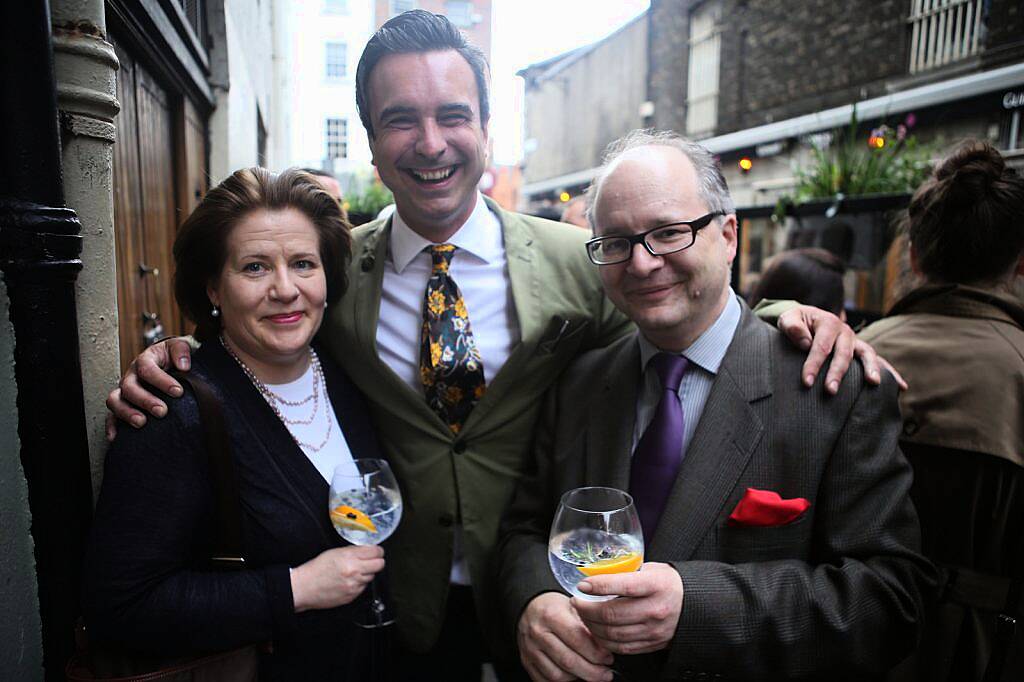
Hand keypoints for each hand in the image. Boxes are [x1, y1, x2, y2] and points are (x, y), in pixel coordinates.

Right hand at [105, 337, 194, 439]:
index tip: (178, 392)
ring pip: (115, 401)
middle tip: (162, 411)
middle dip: (145, 400)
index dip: (161, 381)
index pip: (147, 369)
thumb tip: (184, 366)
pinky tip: (116, 437)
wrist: (169, 362)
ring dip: (127, 413)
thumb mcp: (178, 347)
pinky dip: (111, 426)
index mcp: (145, 360)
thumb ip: (182, 351)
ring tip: (141, 422)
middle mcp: (131, 376)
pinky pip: (111, 415)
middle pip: (130, 387)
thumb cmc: (173, 357)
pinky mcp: (123, 404)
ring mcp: (125, 391)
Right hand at [290, 545, 384, 611]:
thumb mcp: (335, 552)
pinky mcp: (352, 596)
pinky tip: (348, 581)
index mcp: (349, 558)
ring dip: (367, 573)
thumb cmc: (316, 569)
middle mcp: (354, 572)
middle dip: (377, 561)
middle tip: (371, 560)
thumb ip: (353, 551)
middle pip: (380, 565)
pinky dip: (359, 583)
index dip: (377, 551)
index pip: (376, 552)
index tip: (376, 551)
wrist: (305, 587)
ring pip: (372, 576)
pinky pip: (363, 587)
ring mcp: (354, 585)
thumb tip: (367, 550)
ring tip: (354, 571)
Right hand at [517, 592, 613, 681]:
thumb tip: (605, 648)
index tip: (608, 658)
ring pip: (557, 674)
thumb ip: (588, 626)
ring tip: (591, 674)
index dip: (596, 652)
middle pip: (568, 661)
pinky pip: (544, 680)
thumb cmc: (554, 608)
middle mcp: (538, 633)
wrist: (529, 608)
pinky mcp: (526, 660)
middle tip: (605, 673)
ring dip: (578, 678)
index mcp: (551, 615)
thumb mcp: (573, 607)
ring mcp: (530, 649)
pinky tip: (573, 676)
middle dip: (592, 671)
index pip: (577, 639)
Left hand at [573, 562, 682, 655]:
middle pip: (611, 614)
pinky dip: (604, 640)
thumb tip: (597, 573)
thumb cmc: (670, 584)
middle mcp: (655, 609)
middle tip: (577, 602)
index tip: (582, 585)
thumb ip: (627, 572)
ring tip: (584, 616)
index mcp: (656, 585)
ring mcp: (654, 630)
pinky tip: (598, 631)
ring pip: (612, 633)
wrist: (697, 605)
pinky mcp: (652, 644)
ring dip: (592, 626)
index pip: (622, 585)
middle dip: (587, 609)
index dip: (597, 585)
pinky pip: (621, 647)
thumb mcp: (652, 569)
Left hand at [777, 305, 907, 393]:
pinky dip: (890, 372)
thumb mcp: (788, 319)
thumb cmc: (795, 322)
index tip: (806, 382)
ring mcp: (856, 341)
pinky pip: (877, 361)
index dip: (813, 364)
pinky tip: (901, 387)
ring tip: (874, 383)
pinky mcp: (860, 351)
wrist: (807, 319)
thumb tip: (805, 342)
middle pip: (844, 354)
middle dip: (837, 373)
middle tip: (830, 391)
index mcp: (828, 322)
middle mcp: (845, 331)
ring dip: (870, 369)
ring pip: (867, 354)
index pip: (821, 346)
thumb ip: (792, 327)